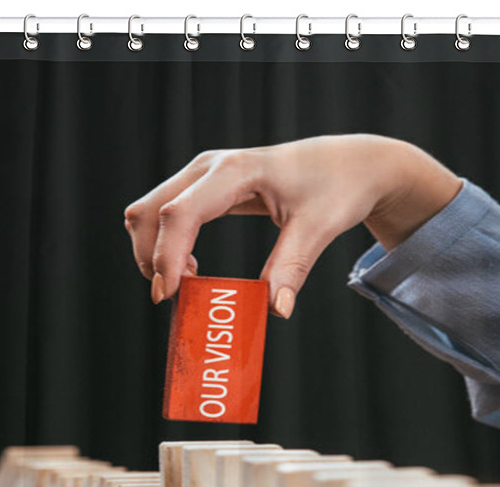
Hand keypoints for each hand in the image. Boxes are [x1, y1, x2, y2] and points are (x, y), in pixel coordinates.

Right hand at [124, 134, 461, 316]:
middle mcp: (210, 167)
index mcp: (235, 172)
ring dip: (154, 252)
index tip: (170, 296)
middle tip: (177, 298)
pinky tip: (193, 270)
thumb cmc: (337, 187)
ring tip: (190, 284)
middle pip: (149, 211)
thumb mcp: (318, 228)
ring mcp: (204, 174)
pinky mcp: (206, 186)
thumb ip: (292, 267)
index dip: (166, 256)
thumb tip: (275, 310)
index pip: (180, 213)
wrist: (350, 163)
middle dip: (150, 258)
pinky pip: (167, 214)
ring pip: (150, 211)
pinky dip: (166, 245)